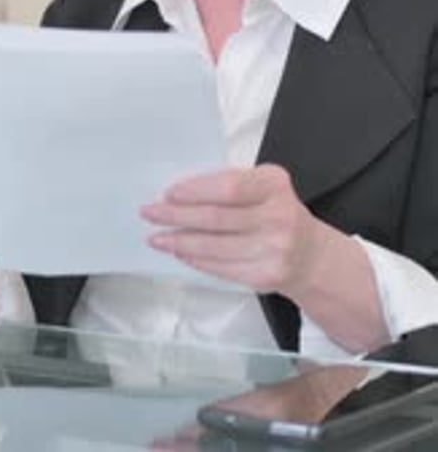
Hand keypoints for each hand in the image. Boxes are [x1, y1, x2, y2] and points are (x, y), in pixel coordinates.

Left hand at [141, 165, 320, 295]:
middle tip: (151, 213)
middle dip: (177, 216)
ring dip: (179, 241)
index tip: (170, 193)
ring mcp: (274, 249)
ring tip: (158, 237)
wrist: (309, 254)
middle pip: (216, 218)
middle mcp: (278, 216)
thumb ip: (229, 184)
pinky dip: (195, 259)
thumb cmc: (276, 212)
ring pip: (214, 246)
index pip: (229, 187)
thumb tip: (180, 192)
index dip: (196, 191)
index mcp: (274, 185)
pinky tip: (180, 252)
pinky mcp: (265, 275)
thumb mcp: (263, 185)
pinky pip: (220, 267)